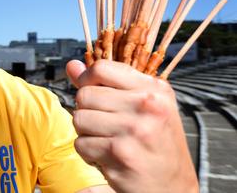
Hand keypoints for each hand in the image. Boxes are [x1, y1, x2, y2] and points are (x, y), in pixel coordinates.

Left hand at [66, 59, 197, 192]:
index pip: (102, 68)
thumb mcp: (143, 106)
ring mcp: (133, 129)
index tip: (91, 91)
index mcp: (154, 89)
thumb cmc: (156, 142)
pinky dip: (89, 153)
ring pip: (79, 119)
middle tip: (105, 125)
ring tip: (107, 140)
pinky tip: (108, 156)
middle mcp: (147, 106)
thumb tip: (72, 66)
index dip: (87, 79)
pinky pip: (81, 144)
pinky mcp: (120, 153)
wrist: (173, 186)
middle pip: (84, 95)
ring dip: (86, 133)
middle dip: (87, 111)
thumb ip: (106, 84)